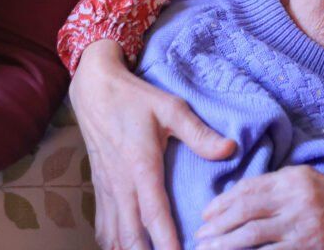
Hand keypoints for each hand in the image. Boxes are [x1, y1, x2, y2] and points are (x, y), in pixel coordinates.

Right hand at [70, 39, 236, 249]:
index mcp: (141, 167)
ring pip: (114, 236)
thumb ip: (199, 133)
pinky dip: (112, 243)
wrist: (94, 89)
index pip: (155, 215)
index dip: (167, 243)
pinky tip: (123, 249)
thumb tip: (229, 149)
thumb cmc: (134, 98)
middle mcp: (121, 184)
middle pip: (131, 236)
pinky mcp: (99, 188)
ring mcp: (107, 189)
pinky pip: (102, 226)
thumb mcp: (170, 108)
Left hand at [195, 166, 323, 249]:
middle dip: (218, 224)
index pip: (248, 188)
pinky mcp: (308, 246)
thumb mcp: (310, 182)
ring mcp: (302, 224)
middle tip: (200, 236)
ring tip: (208, 249)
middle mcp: (296, 197)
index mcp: (293, 178)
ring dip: (226, 243)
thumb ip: (278, 187)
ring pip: (252, 234)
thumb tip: (240, 198)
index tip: (206, 214)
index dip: (223, 202)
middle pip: (245, 210)